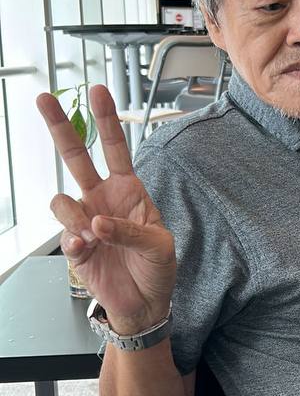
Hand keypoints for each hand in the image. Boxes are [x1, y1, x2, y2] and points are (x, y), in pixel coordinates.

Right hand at [37, 84, 175, 333]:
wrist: (145, 304)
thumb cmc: (157, 268)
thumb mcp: (159, 245)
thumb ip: (130, 229)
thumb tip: (96, 220)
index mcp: (128, 190)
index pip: (115, 148)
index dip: (106, 120)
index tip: (98, 91)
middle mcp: (102, 199)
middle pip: (76, 157)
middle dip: (60, 127)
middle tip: (44, 99)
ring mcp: (85, 221)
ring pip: (63, 201)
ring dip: (76, 216)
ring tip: (95, 235)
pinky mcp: (74, 246)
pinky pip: (64, 234)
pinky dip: (76, 241)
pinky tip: (88, 249)